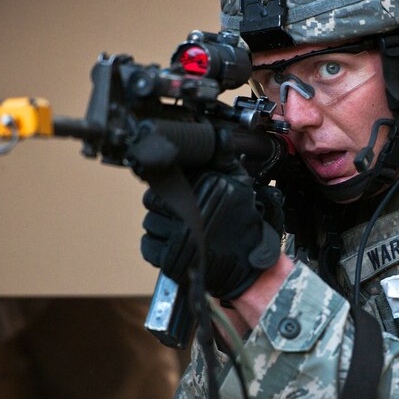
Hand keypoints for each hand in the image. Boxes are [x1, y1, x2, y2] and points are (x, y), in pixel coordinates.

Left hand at [141, 171, 281, 299]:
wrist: (250, 262)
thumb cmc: (242, 223)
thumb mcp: (240, 184)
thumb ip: (224, 160)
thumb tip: (218, 136)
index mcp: (203, 190)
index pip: (162, 183)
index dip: (166, 189)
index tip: (176, 196)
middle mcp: (190, 211)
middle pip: (152, 203)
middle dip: (163, 208)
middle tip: (180, 215)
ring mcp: (179, 237)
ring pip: (150, 225)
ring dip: (160, 229)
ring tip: (180, 232)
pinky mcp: (172, 259)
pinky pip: (148, 247)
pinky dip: (156, 248)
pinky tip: (173, 246)